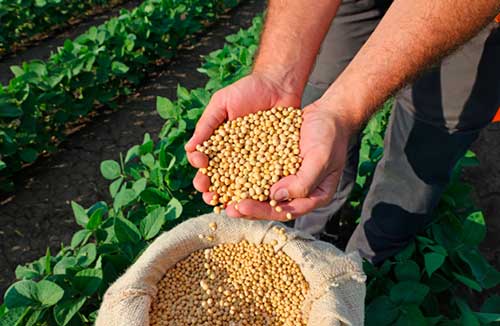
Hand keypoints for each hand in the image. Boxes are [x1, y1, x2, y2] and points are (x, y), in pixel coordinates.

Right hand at [185, 72, 300, 212]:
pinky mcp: (274, 161)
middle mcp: (235, 156)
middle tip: (210, 197)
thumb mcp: (222, 103)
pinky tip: (256, 198)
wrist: (278, 84)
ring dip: (234, 195)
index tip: (201, 171)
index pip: (205, 162)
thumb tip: (189, 149)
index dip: (201, 170)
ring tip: (229, 204)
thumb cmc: (247, 90)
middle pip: (221, 178)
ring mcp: (254, 160)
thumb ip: (206, 125)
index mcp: (219, 144)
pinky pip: (266, 177)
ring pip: (242, 183)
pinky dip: (260, 189)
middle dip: (214, 189)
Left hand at [233, 100, 353, 220]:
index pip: (284, 211)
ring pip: (259, 191)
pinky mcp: (275, 164)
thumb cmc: (330, 137)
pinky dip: (241, 174)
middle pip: (268, 205)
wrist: (328, 114)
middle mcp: (297, 191)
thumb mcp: (321, 159)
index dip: (262, 211)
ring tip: (219, 195)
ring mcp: (285, 178)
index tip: (241, 206)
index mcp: (312, 197)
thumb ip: (303, 182)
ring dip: (240, 194)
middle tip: (225, 208)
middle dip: (246, 207)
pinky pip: (256, 172)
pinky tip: (224, 173)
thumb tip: (275, 198)